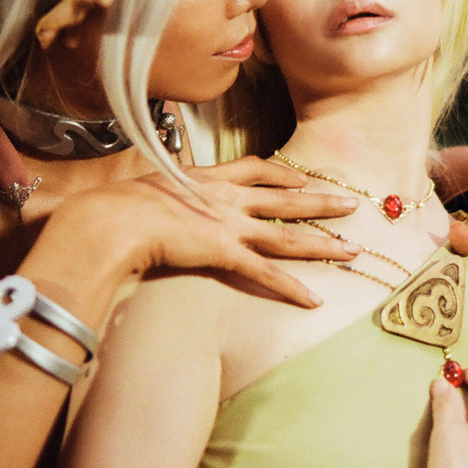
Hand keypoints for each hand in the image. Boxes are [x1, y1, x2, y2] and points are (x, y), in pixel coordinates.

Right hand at [40, 157, 359, 311]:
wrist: (115, 218)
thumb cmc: (119, 205)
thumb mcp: (147, 186)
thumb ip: (162, 190)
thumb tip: (153, 194)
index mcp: (207, 177)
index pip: (254, 168)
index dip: (281, 172)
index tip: (300, 175)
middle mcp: (226, 198)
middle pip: (286, 198)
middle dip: (321, 201)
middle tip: (353, 204)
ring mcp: (229, 225)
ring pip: (288, 235)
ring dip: (323, 243)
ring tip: (353, 250)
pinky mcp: (224, 253)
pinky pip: (266, 273)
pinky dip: (292, 288)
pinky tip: (315, 300)